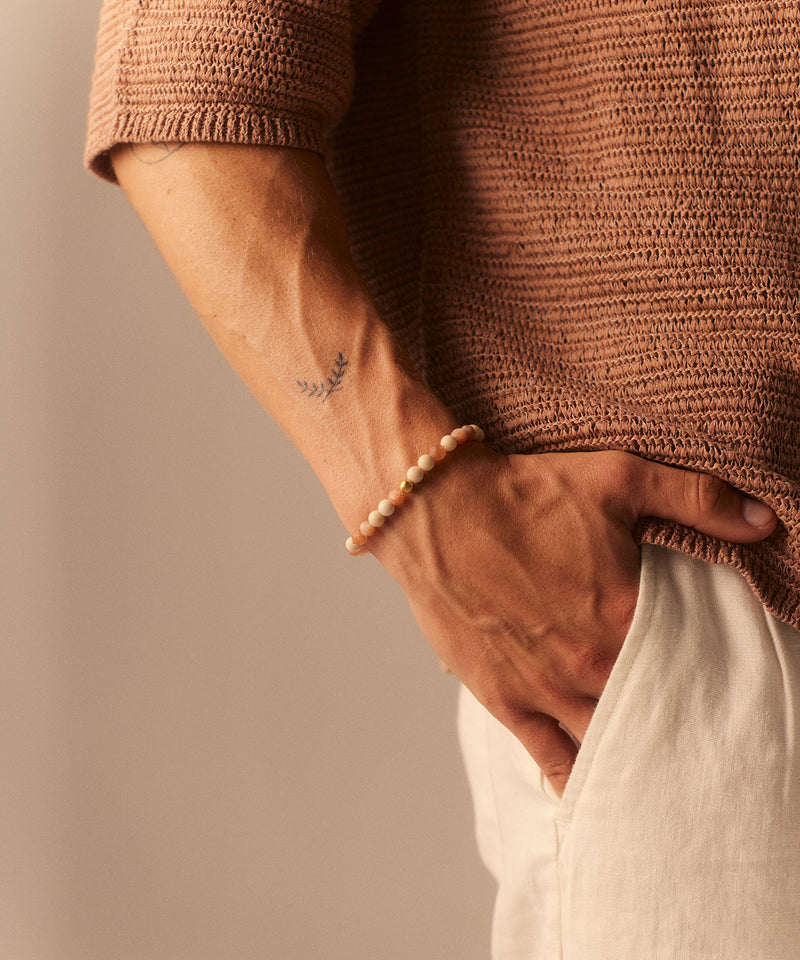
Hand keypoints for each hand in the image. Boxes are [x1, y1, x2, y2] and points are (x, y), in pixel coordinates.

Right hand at [370, 447, 776, 795]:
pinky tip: (602, 791)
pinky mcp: (504, 698)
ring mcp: (545, 688)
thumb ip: (697, 499)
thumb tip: (765, 522)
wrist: (436, 507)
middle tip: (704, 739)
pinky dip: (580, 781)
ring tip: (663, 770)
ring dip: (637, 757)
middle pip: (655, 715)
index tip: (732, 690)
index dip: (715, 679)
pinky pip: (550, 759)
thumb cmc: (525, 490)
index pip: (694, 666)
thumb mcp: (619, 476)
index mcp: (626, 615)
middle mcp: (590, 664)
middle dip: (680, 726)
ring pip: (608, 745)